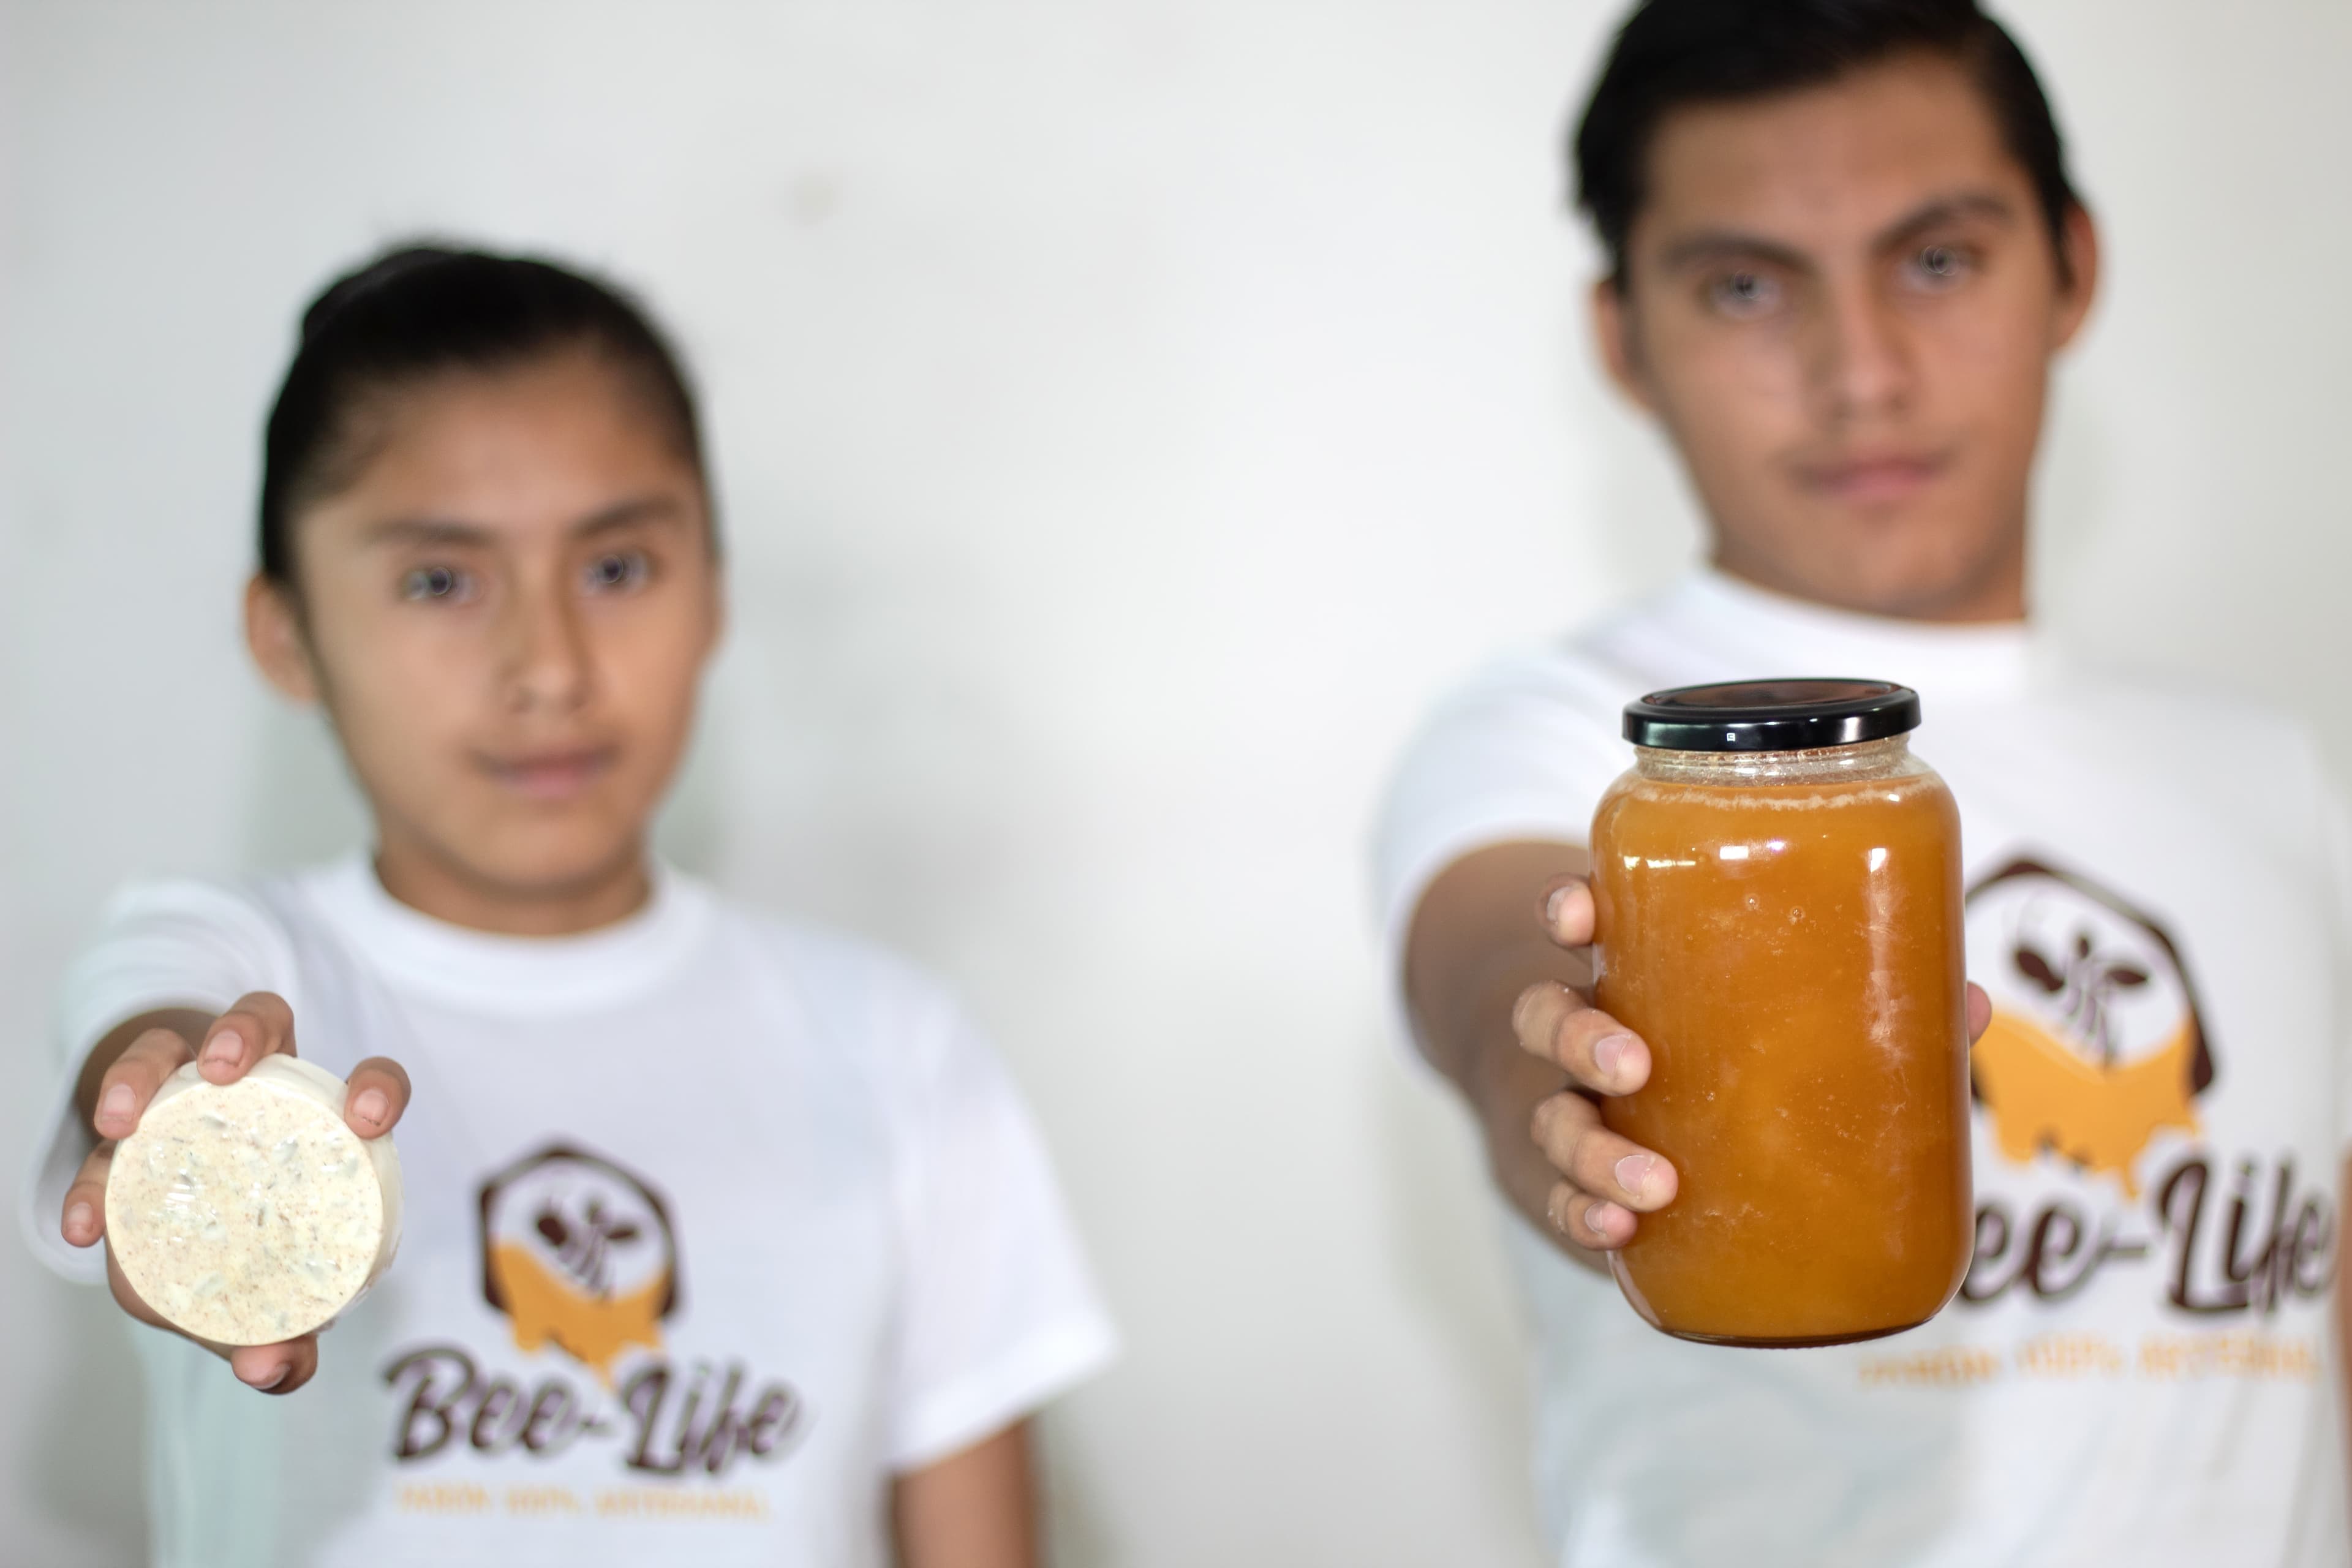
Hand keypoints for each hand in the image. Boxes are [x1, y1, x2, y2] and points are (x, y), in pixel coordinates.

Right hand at [57, 992, 410, 1392]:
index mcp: (319, 1124)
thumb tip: (269, 1366)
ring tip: (122, 1121)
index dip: (376, 1086)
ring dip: (140, 1072)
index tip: (368, 1118)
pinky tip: (86, 1226)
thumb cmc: (253, 1251)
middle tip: (226, 1073)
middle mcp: (257, 1090)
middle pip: (259, 1023)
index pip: (367, 1082)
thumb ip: (285, 1340)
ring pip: (165, 1048)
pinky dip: (87, 1178)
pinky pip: (97, 1138)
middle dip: (243, 1033)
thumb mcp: (273, 1296)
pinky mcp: (125, 1130)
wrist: (187, 1235)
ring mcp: (183, 1095)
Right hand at [1511, 878, 1992, 1252]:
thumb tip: (1969, 1003)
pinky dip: (1583, 1215)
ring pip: (1552, 1117)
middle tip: (1636, 1066)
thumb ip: (1874, 1011)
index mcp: (1636, 981)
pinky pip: (1562, 1203)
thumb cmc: (1730, 1066)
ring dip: (1590, 1150)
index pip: (1578, 925)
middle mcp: (1592, 1044)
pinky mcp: (1584, 1192)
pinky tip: (1618, 1231)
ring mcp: (1582, 1118)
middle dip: (1582, 1036)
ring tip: (1652, 1187)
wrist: (1645, 1159)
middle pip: (1548, 1017)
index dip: (1567, 909)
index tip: (1579, 916)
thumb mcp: (1789, 1026)